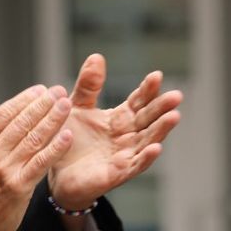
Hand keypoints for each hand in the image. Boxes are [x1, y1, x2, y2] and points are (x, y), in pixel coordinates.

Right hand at [0, 84, 74, 230]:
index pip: (4, 113)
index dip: (24, 100)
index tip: (40, 90)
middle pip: (21, 122)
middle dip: (43, 104)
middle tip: (59, 92)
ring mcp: (5, 169)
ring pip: (34, 138)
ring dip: (53, 120)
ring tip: (66, 106)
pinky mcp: (18, 186)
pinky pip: (40, 162)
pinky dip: (55, 148)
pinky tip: (67, 136)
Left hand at [48, 54, 182, 210]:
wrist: (53, 170)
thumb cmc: (68, 139)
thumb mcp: (76, 107)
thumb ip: (88, 86)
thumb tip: (97, 56)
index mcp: (119, 119)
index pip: (138, 102)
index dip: (148, 90)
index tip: (157, 75)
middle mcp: (127, 136)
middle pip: (148, 120)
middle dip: (162, 108)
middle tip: (176, 95)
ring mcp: (124, 155)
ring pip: (147, 141)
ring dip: (161, 130)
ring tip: (174, 116)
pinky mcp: (116, 174)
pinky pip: (134, 165)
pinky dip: (145, 157)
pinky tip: (156, 148)